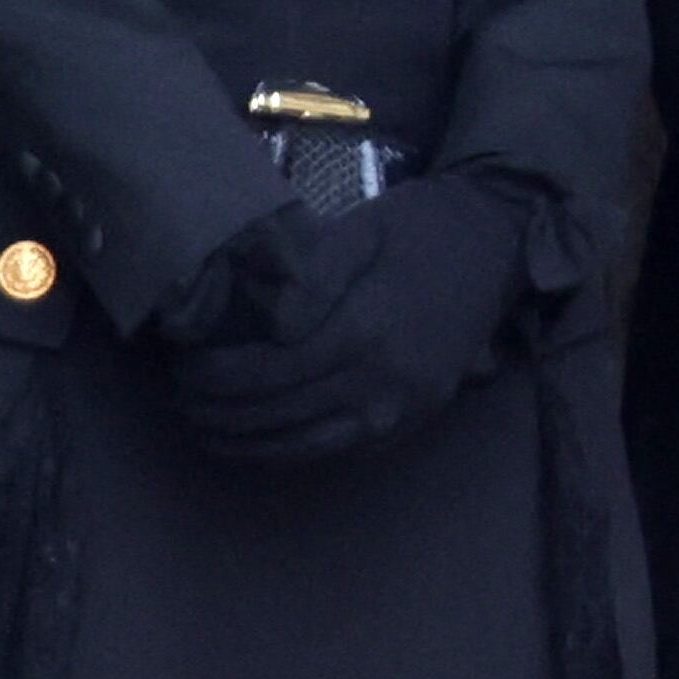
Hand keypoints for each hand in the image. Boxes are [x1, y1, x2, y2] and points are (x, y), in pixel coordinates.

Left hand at [156, 174, 532, 466]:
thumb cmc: (423, 224)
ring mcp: (401, 408)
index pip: (270, 369)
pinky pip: (338, 451)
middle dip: (220, 411)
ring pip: (304, 445)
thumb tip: (269, 327)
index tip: (180, 366)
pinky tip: (256, 442)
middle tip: (177, 398)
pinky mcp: (413, 420)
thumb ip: (312, 274)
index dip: (218, 376)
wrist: (500, 239)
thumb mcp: (365, 226)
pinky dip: (288, 453)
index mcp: (368, 327)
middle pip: (280, 412)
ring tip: (202, 428)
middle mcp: (384, 381)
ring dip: (246, 443)